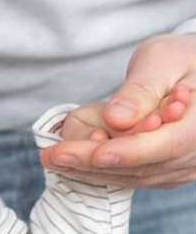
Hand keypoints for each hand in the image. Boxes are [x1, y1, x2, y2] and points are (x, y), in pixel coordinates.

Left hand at [41, 34, 195, 187]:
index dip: (125, 153)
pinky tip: (74, 160)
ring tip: (55, 157)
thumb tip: (116, 119)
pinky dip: (103, 169)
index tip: (91, 153)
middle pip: (142, 166)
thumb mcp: (163, 60)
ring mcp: (185, 166)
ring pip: (135, 175)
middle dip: (93, 163)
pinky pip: (135, 174)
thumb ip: (141, 91)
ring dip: (92, 170)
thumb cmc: (183, 58)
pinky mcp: (169, 169)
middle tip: (51, 156)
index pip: (162, 146)